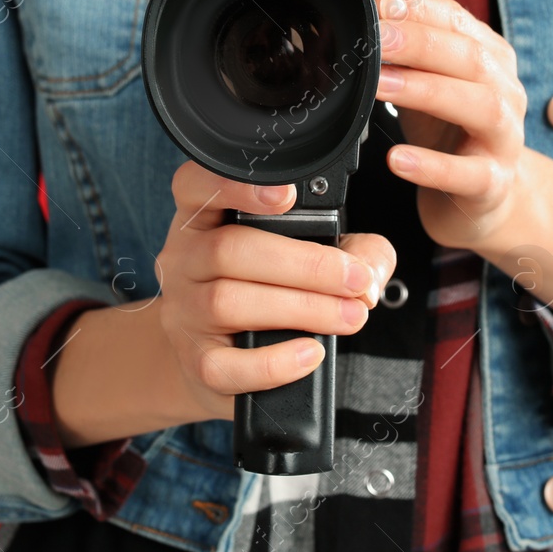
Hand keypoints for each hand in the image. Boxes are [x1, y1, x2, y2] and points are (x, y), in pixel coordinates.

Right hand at [154, 161, 395, 421]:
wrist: (225, 361)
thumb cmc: (269, 293)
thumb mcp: (307, 255)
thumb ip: (351, 249)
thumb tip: (369, 271)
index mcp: (205, 218)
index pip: (198, 186)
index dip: (237, 186)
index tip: (287, 195)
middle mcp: (184, 259)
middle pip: (230, 250)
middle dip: (305, 265)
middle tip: (354, 280)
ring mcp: (183, 312)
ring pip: (228, 302)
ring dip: (302, 309)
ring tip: (350, 315)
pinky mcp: (195, 362)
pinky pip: (227, 365)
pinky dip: (274, 362)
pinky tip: (311, 353)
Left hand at [373, 0, 529, 249]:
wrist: (483, 197)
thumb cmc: (450, 131)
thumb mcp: (427, 81)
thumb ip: (409, 46)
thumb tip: (382, 6)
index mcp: (491, 59)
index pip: (458, 22)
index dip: (419, 11)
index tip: (379, 8)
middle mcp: (506, 92)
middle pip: (472, 59)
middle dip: (420, 45)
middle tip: (375, 42)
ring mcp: (504, 139)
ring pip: (482, 108)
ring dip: (428, 91)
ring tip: (382, 87)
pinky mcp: (493, 183)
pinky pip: (469, 174)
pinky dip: (433, 166)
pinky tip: (397, 158)